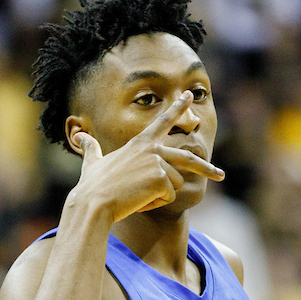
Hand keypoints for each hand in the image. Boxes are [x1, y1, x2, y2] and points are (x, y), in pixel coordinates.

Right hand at [73, 92, 224, 222]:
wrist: (93, 203)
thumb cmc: (92, 186)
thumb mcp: (91, 163)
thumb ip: (91, 148)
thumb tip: (79, 135)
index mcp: (140, 143)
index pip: (163, 121)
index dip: (177, 107)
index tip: (190, 95)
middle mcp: (152, 149)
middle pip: (188, 157)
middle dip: (207, 168)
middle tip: (221, 176)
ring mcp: (157, 162)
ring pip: (176, 184)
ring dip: (159, 196)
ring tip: (136, 196)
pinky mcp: (161, 179)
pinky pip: (169, 197)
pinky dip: (155, 204)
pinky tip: (138, 201)